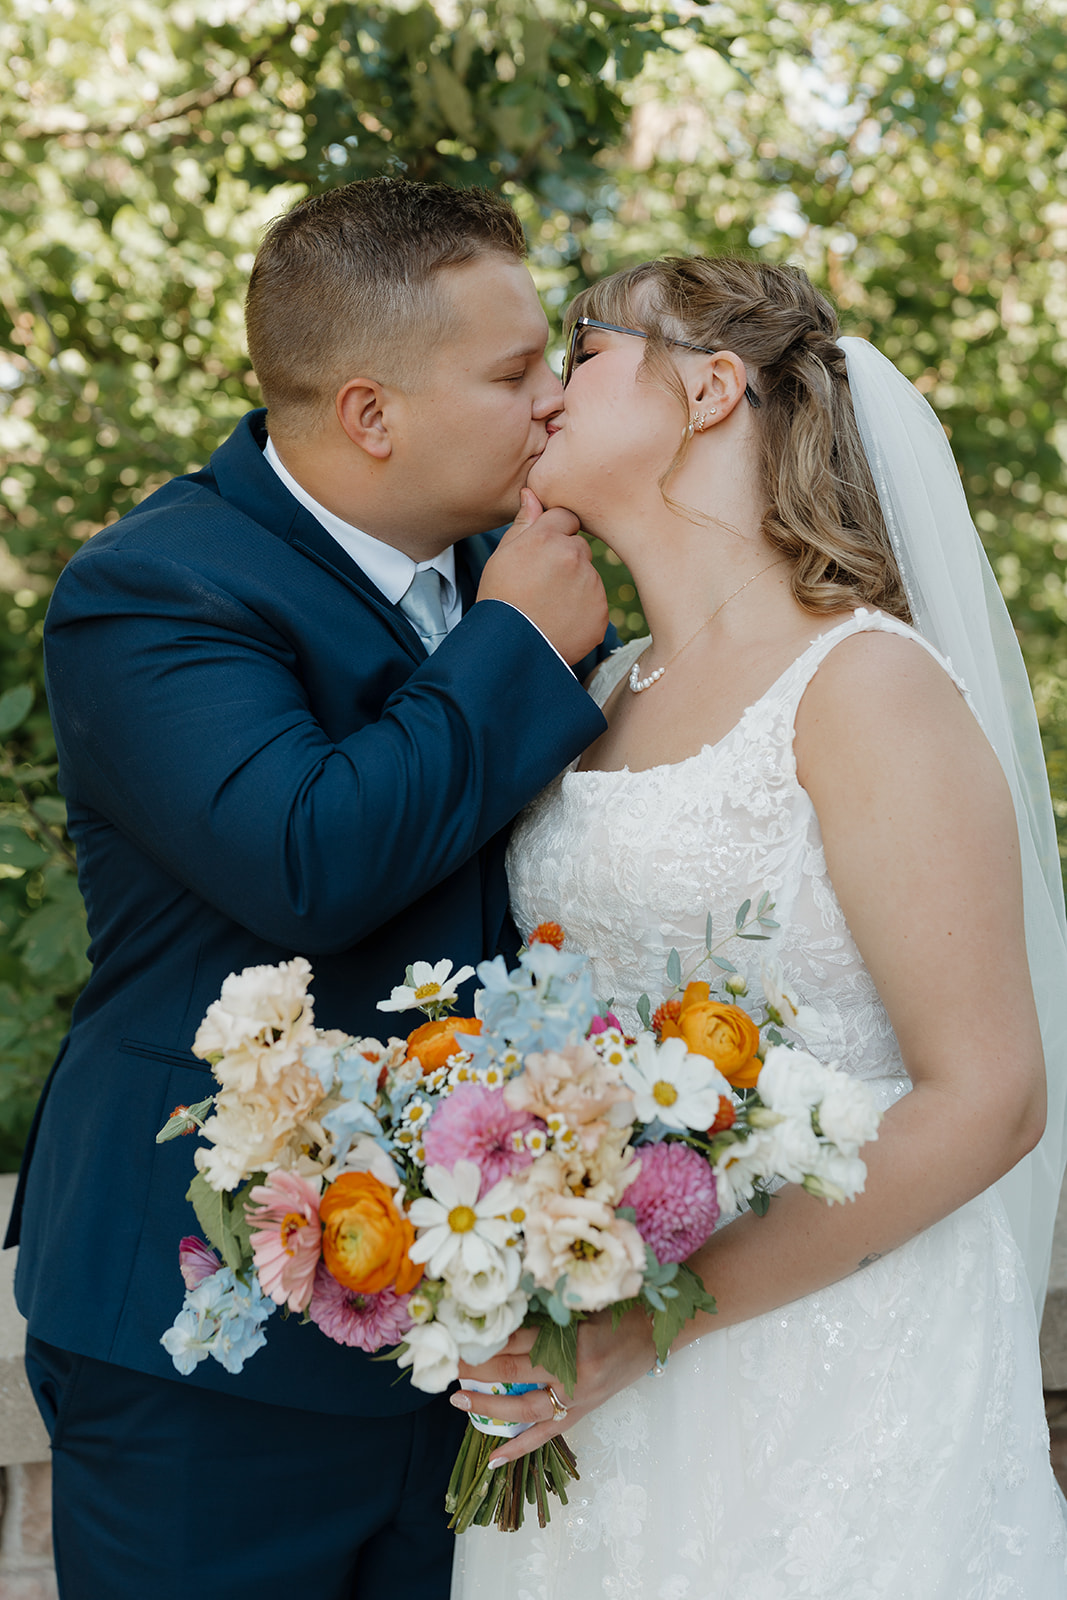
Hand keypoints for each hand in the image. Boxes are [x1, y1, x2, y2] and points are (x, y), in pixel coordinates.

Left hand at [451, 1305, 656, 1463]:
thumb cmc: (618, 1309)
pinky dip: (519, 1448)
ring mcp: (578, 1399)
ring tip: (459, 1402)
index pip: (516, 1340)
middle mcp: (573, 1373)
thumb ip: (543, 1313)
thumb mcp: (580, 1303)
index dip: (485, 1340)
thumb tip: (498, 1319)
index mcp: (572, 1338)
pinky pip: (546, 1435)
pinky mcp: (583, 1413)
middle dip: (477, 1371)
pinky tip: (492, 1460)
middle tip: (448, 1367)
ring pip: (524, 1409)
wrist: (656, 1333)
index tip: (458, 1336)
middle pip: (513, 1374)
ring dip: (489, 1407)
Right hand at [476, 488, 608, 665]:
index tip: (541, 555)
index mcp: (547, 537)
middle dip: (566, 561)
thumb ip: (523, 523)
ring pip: (589, 576)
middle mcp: (574, 556)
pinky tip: (560, 622)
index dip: (553, 535)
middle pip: (580, 547)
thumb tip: (532, 493)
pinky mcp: (601, 613)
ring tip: (548, 607)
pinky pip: (595, 604)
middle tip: (541, 585)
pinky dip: (582, 612)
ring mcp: (591, 586)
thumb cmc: (499, 599)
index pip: (566, 518)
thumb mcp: (503, 556)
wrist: (508, 650)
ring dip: (575, 586)